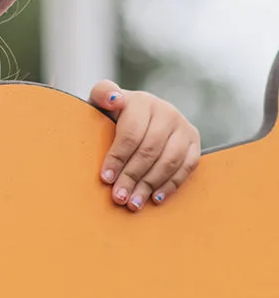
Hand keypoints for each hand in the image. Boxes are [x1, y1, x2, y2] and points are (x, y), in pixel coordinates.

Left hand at [89, 80, 200, 212]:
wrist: (140, 112)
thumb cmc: (114, 111)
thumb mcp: (102, 99)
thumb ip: (103, 94)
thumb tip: (113, 100)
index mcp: (142, 102)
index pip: (131, 134)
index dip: (117, 158)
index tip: (105, 178)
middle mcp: (166, 112)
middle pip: (149, 150)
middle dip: (132, 176)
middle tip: (119, 197)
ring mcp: (183, 127)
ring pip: (169, 161)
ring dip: (150, 185)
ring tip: (134, 203)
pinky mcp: (194, 142)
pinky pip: (187, 167)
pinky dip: (171, 184)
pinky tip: (155, 198)